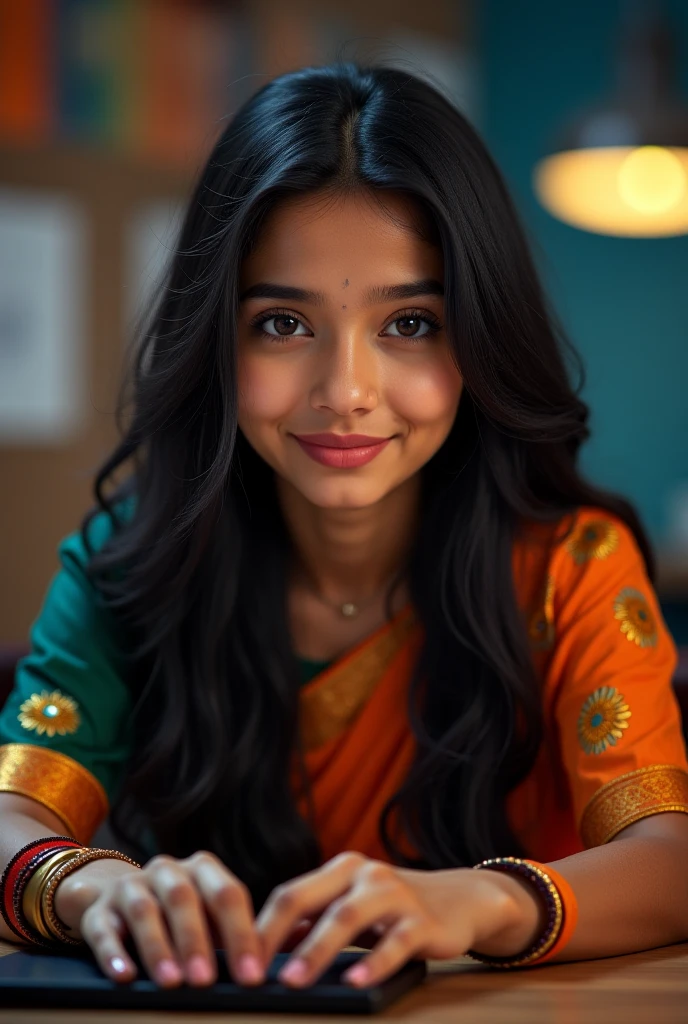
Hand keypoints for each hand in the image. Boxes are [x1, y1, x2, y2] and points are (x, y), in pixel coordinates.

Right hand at [54, 851, 263, 988]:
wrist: (120, 899)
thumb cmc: (183, 918)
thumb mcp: (210, 918)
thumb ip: (239, 936)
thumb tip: (275, 963)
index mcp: (203, 869)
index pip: (228, 895)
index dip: (242, 935)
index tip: (252, 977)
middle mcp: (167, 870)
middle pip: (184, 897)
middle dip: (196, 940)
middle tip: (206, 981)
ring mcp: (130, 886)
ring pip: (144, 911)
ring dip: (158, 947)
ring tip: (170, 982)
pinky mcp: (98, 911)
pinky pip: (103, 930)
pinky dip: (114, 953)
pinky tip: (124, 976)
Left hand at [257, 851, 542, 987]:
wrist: (462, 900)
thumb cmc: (394, 909)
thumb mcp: (352, 906)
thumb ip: (314, 921)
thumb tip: (262, 949)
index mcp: (339, 870)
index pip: (289, 894)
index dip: (259, 927)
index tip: (235, 961)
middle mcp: (362, 874)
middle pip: (306, 898)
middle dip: (274, 935)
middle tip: (250, 970)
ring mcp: (393, 894)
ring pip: (346, 918)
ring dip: (316, 950)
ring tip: (293, 980)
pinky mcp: (421, 920)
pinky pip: (394, 941)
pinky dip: (372, 963)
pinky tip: (355, 983)